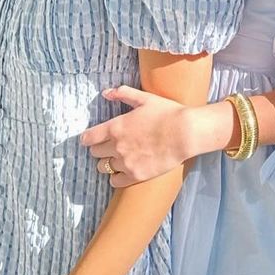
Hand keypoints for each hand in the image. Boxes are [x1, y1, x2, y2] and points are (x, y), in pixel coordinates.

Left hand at [81, 87, 195, 185]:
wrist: (186, 133)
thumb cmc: (167, 113)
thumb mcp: (145, 98)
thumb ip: (123, 94)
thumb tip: (106, 93)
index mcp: (115, 127)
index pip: (88, 138)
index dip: (88, 138)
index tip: (90, 139)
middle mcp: (116, 146)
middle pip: (95, 153)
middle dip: (100, 149)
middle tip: (109, 146)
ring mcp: (126, 162)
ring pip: (103, 168)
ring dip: (108, 163)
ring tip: (118, 159)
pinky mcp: (136, 175)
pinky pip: (115, 181)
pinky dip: (117, 177)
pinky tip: (124, 171)